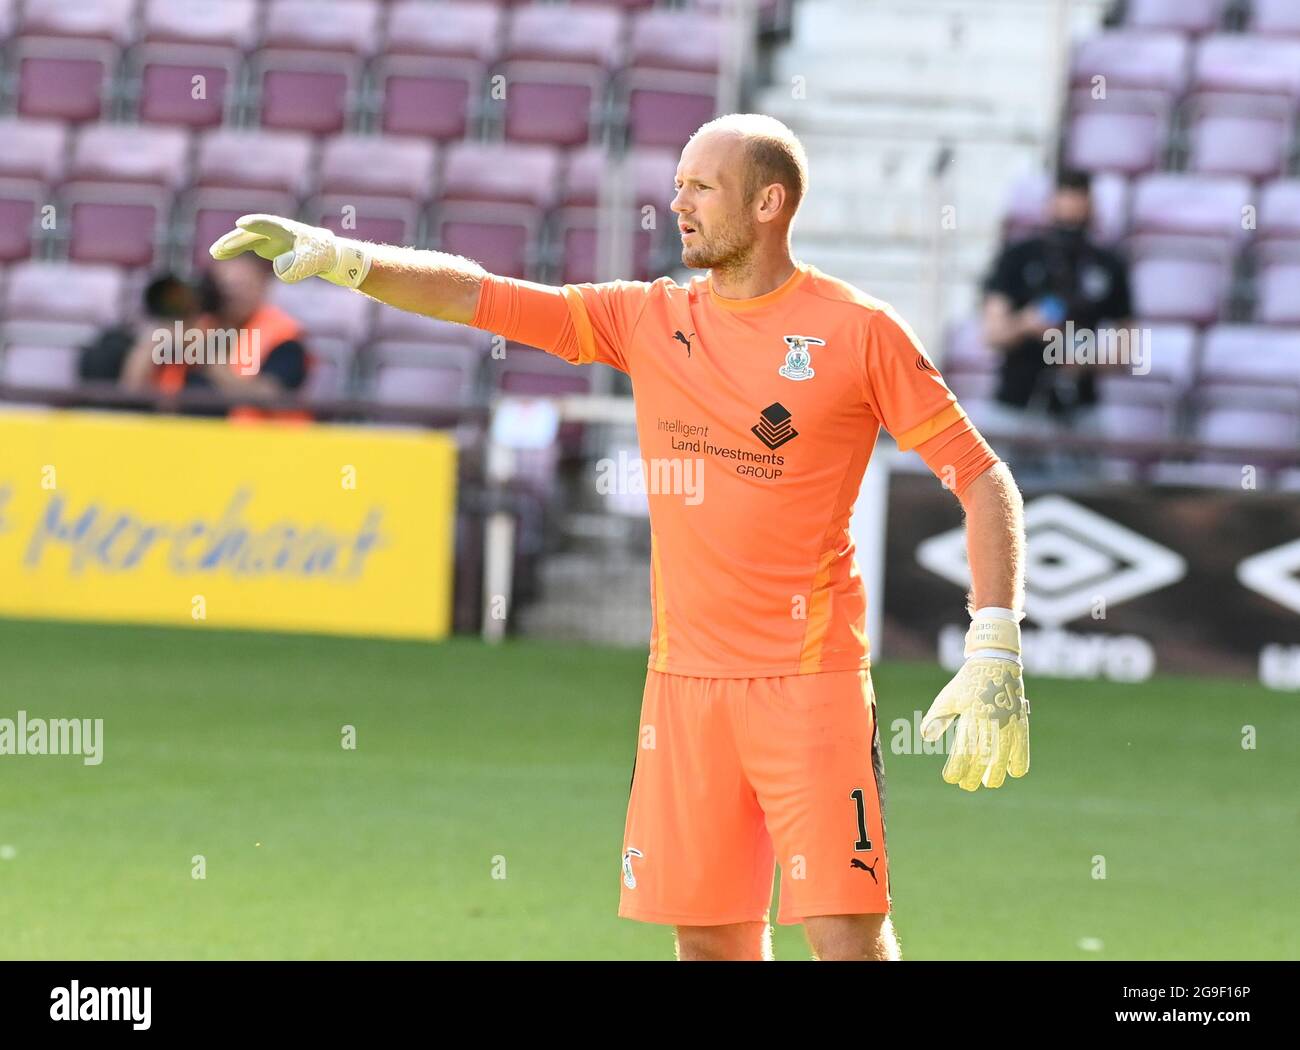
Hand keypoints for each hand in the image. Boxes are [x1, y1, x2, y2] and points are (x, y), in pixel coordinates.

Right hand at [209, 214, 370, 287]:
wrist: (325, 253)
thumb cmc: (321, 255)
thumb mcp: (313, 262)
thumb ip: (298, 266)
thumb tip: (279, 269)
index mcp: (288, 229)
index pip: (269, 224)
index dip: (256, 224)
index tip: (242, 224)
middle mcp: (274, 230)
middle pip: (251, 233)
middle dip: (235, 240)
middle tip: (219, 249)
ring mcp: (267, 237)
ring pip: (245, 238)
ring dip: (230, 245)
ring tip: (215, 253)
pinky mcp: (264, 245)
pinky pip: (245, 245)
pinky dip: (233, 249)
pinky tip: (220, 254)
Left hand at [919, 609, 1029, 790]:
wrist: (995, 662)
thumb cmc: (968, 682)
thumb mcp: (949, 697)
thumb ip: (937, 717)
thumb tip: (926, 737)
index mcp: (970, 714)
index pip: (963, 749)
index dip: (956, 768)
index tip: (950, 779)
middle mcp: (990, 720)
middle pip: (982, 758)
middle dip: (973, 776)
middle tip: (966, 785)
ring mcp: (1008, 723)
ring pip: (1002, 758)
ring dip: (995, 775)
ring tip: (988, 783)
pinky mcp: (1020, 723)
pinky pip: (1022, 748)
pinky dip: (1018, 763)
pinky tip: (1011, 772)